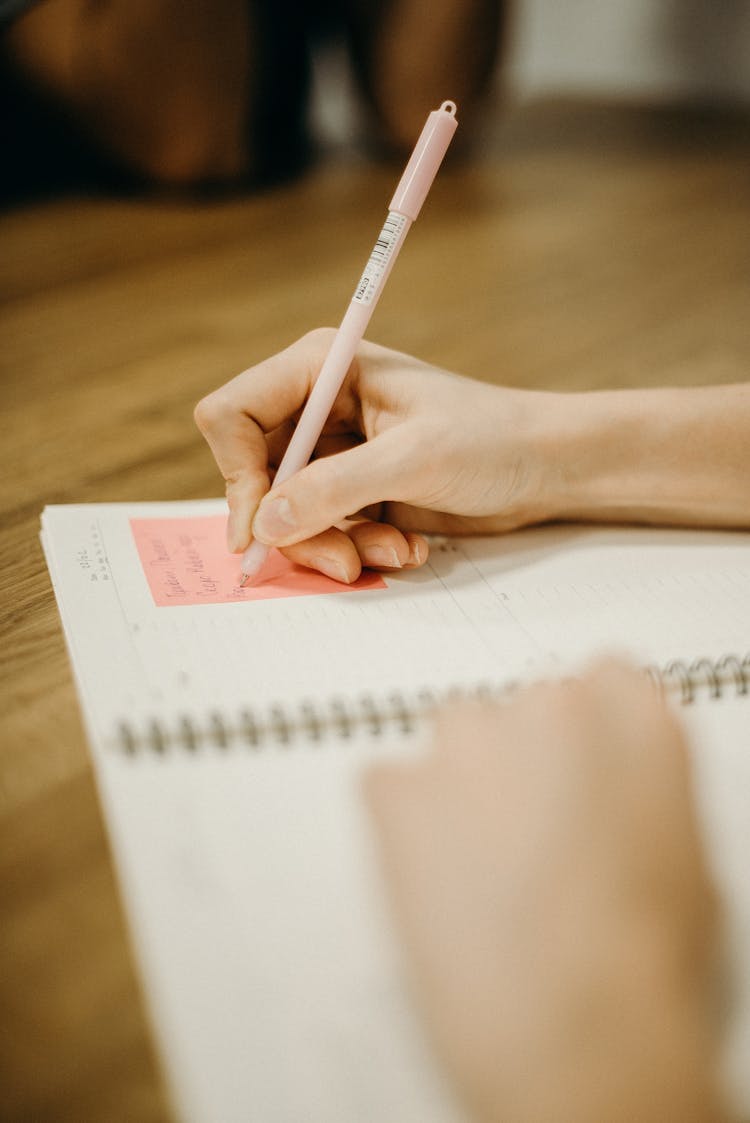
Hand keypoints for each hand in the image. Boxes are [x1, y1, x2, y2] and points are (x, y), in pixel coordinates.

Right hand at [194, 330, 548, 581]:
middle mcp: (316, 407)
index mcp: (321, 368)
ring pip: (288, 515)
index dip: (238, 475)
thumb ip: (334, 489)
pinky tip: (407, 545)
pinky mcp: (353, 490)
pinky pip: (324, 531)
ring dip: (335, 545)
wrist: (546, 466)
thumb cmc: (492, 439)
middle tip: (342, 561)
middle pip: (255, 477)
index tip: (262, 530)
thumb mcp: (414, 460)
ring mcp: (333, 452)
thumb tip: (265, 525)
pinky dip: (359, 548)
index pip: (233, 416)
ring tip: (394, 550)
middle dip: (297, 527)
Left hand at [364, 661, 724, 1122]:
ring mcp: (466, 741)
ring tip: (478, 866)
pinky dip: (398, 821)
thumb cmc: (642, 966)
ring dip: (460, 782)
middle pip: (522, 707)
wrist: (576, 1031)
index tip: (574, 763)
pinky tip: (431, 878)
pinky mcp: (394, 787)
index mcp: (630, 716)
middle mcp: (547, 709)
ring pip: (453, 734)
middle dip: (521, 759)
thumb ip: (639, 794)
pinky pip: (385, 783)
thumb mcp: (682, 860)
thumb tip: (610, 801)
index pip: (599, 677)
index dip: (584, 731)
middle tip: (527, 834)